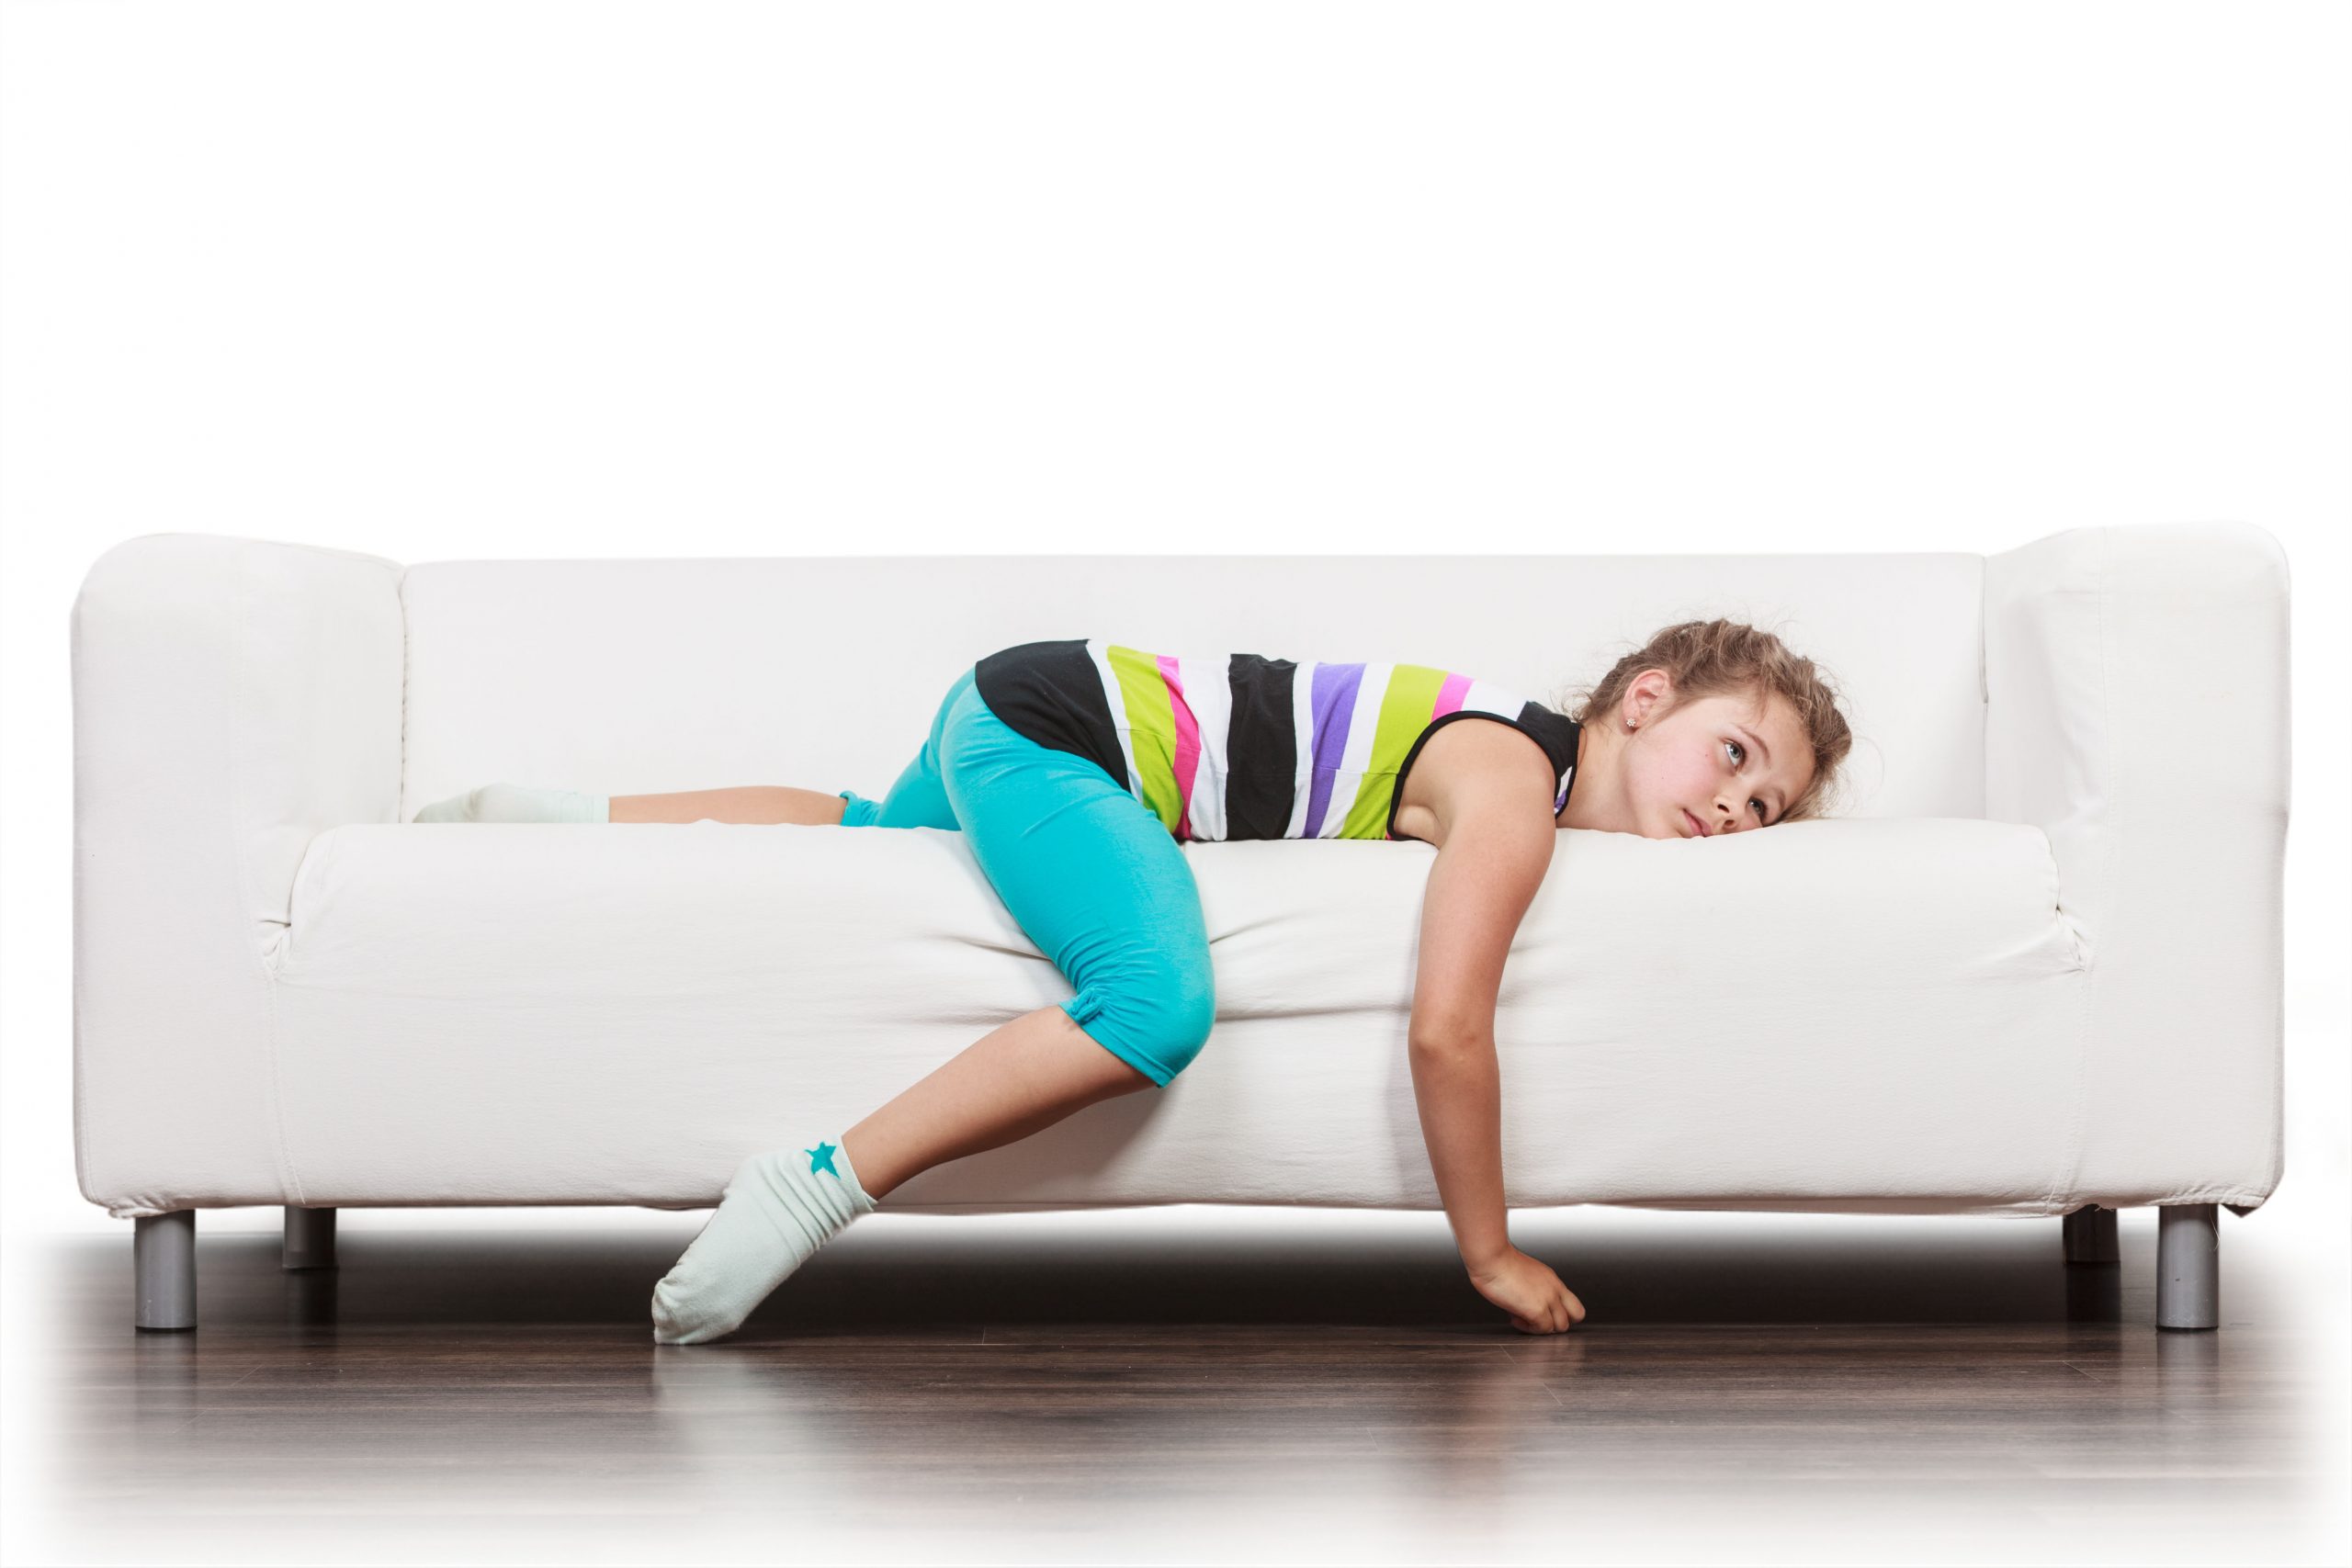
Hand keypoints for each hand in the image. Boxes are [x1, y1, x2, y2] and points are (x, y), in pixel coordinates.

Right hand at [1466, 1246, 1586, 1333]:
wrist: (1491, 1257)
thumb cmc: (1498, 1261)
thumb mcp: (1525, 1273)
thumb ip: (1532, 1288)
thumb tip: (1525, 1303)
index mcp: (1551, 1279)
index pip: (1572, 1302)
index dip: (1560, 1312)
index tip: (1542, 1311)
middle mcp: (1554, 1289)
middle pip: (1577, 1315)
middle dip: (1559, 1322)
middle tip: (1539, 1319)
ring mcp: (1548, 1300)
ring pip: (1561, 1326)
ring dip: (1542, 1327)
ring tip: (1522, 1317)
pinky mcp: (1537, 1311)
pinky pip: (1542, 1330)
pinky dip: (1528, 1329)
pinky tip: (1514, 1317)